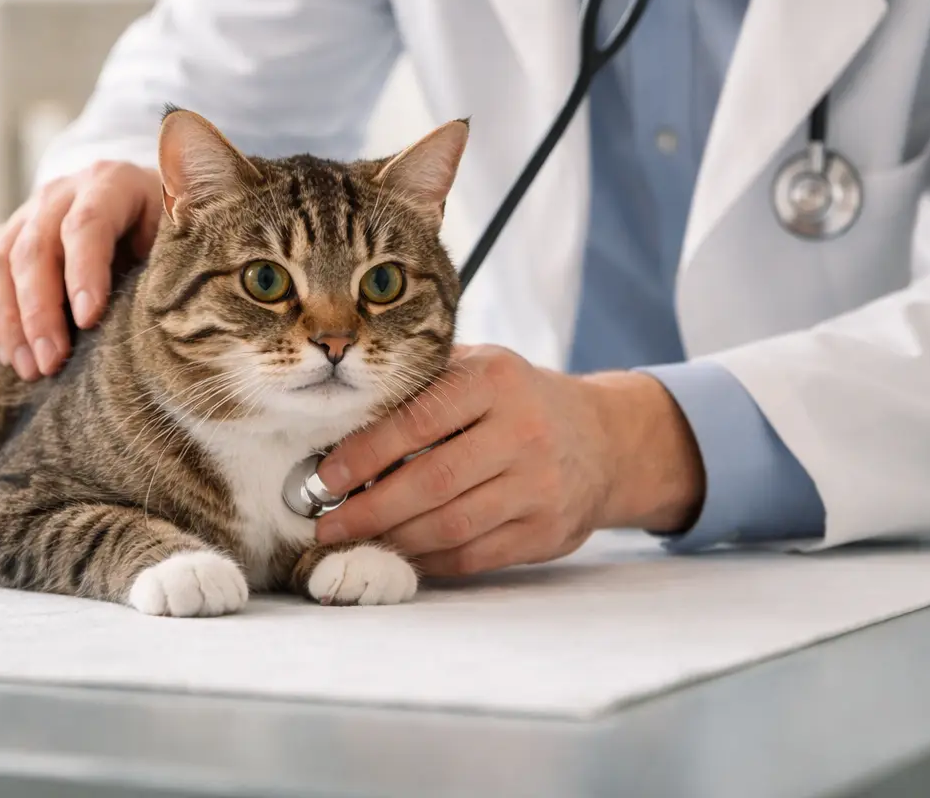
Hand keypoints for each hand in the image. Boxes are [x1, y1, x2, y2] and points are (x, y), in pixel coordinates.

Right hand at [0, 161, 164, 379]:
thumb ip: (165, 265)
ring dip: (10, 323)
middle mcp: (59, 193)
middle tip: (52, 361)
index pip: (87, 223)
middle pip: (35, 249)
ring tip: (31, 369)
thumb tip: (157, 318)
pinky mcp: (2, 242)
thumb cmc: (164, 235)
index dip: (84, 272)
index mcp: (110, 182)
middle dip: (40, 311)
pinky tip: (10, 357)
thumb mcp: (176, 240)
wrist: (139, 210)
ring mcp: (25, 215)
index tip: (88, 320)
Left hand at [312, 345, 706, 576]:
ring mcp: (540, 486)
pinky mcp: (546, 532)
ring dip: (393, 540)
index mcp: (496, 380)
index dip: (364, 454)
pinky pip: (474, 556)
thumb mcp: (481, 368)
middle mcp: (523, 432)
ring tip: (356, 540)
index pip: (418, 420)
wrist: (604, 440)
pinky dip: (429, 560)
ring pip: (451, 526)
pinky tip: (401, 552)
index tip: (324, 478)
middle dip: (369, 509)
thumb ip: (422, 385)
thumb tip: (337, 427)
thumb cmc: (518, 401)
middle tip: (327, 524)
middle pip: (432, 481)